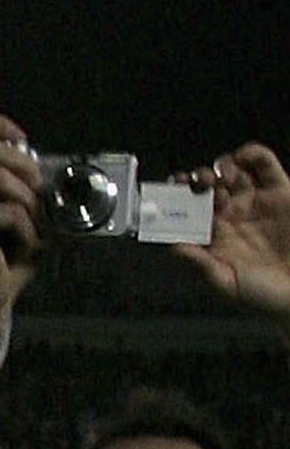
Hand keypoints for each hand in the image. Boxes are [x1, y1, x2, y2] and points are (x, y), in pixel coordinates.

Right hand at [0, 114, 41, 402]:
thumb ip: (19, 180)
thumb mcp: (13, 209)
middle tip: (37, 199)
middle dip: (26, 169)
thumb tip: (39, 159)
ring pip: (3, 178)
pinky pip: (8, 210)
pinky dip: (27, 229)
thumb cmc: (1, 258)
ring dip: (29, 205)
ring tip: (31, 228)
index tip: (22, 140)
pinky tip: (24, 246)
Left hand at [171, 144, 289, 326]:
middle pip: (208, 188)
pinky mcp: (281, 191)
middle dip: (197, 180)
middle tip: (193, 182)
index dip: (178, 199)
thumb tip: (173, 246)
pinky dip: (252, 153)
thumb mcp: (225, 283)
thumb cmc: (264, 295)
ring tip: (217, 175)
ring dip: (220, 167)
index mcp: (216, 237)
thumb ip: (200, 264)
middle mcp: (234, 216)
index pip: (190, 211)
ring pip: (233, 172)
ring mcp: (256, 201)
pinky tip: (241, 157)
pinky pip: (264, 165)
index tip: (170, 191)